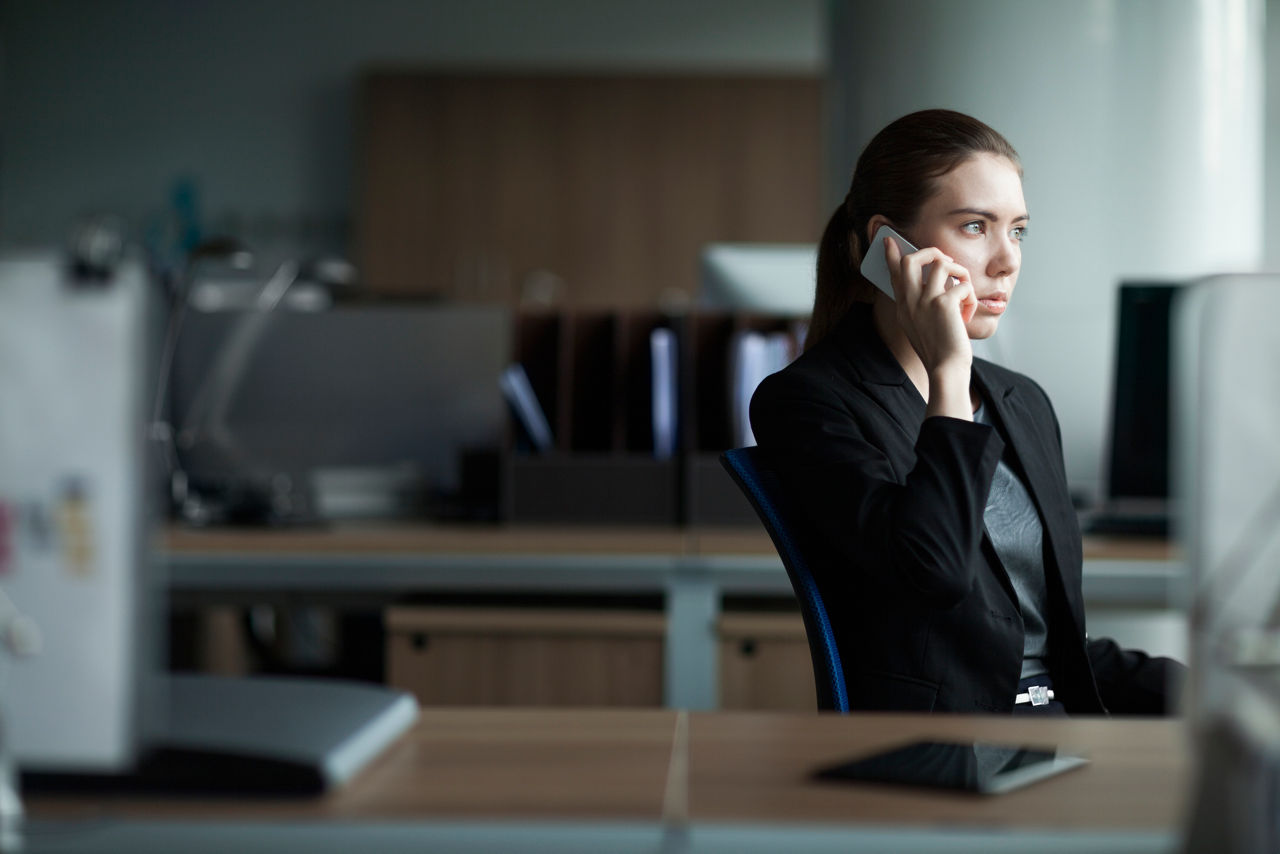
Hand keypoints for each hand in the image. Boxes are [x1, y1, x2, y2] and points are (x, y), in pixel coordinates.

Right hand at [883, 236, 976, 376]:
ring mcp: (925, 301)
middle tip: (944, 258)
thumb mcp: (919, 327)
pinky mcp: (944, 304)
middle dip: (931, 252)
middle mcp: (910, 301)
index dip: (892, 255)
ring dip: (959, 272)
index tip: (889, 241)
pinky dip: (970, 298)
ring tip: (964, 290)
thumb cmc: (938, 350)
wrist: (946, 368)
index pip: (894, 274)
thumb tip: (935, 282)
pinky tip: (967, 315)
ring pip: (942, 264)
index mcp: (903, 307)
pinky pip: (962, 285)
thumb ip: (920, 305)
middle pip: (912, 260)